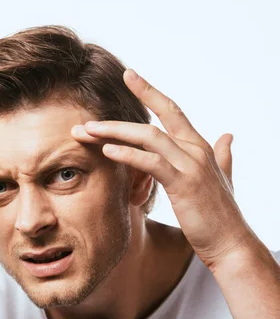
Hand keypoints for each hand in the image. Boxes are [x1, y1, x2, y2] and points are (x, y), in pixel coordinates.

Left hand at [71, 69, 253, 270]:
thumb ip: (223, 156)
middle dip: (117, 119)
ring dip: (114, 133)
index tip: (129, 75)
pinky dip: (128, 155)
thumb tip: (228, 135)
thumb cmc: (220, 216)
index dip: (150, 92)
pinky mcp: (184, 184)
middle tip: (86, 121)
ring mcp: (190, 165)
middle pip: (153, 122)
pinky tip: (108, 151)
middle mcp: (195, 150)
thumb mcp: (223, 179)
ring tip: (87, 132)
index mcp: (200, 147)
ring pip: (148, 137)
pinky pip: (152, 163)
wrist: (231, 243)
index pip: (172, 111)